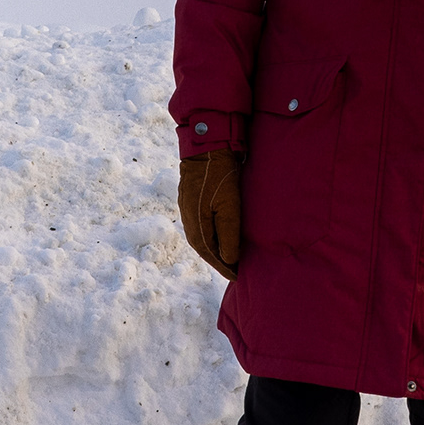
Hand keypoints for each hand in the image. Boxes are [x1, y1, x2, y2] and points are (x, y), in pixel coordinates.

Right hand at [177, 151, 243, 277]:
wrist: (206, 147)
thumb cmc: (220, 177)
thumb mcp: (230, 207)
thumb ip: (229, 235)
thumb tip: (229, 260)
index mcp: (196, 225)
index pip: (209, 254)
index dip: (223, 267)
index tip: (236, 277)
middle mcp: (187, 220)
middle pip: (202, 248)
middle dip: (217, 261)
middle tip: (233, 270)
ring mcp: (187, 209)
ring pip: (200, 237)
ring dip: (213, 249)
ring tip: (227, 256)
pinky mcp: (190, 200)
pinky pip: (199, 226)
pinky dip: (209, 236)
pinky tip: (218, 235)